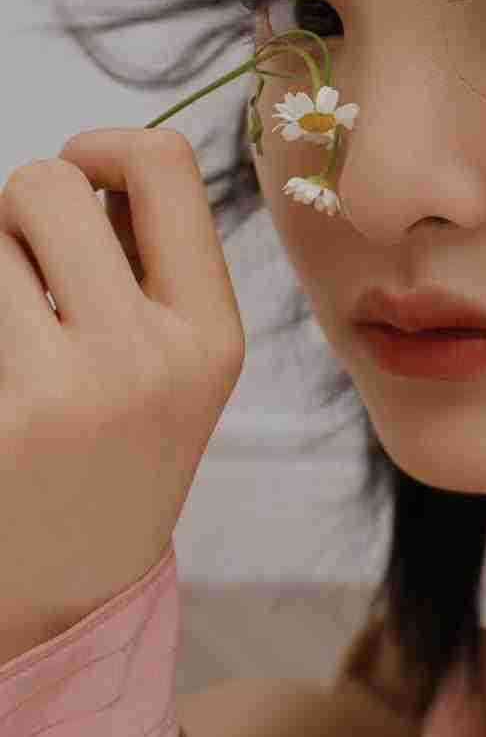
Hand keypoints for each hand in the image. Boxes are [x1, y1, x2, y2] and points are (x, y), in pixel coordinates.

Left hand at [0, 128, 245, 662]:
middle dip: (22, 203)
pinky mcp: (6, 414)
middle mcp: (152, 352)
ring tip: (15, 321)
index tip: (82, 175)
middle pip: (50, 180)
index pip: (163, 163)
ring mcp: (70, 388)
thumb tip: (94, 162)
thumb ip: (152, 260)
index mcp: (213, 329)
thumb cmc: (121, 452)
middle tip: (26, 261)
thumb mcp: (182, 360)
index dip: (103, 143)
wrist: (73, 593)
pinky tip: (4, 368)